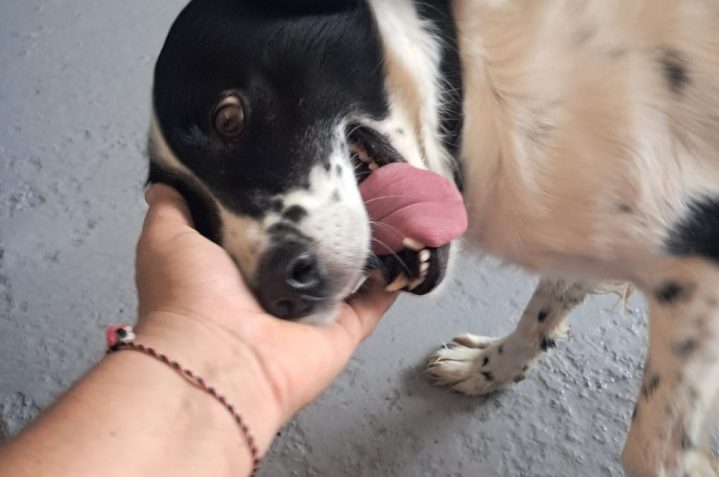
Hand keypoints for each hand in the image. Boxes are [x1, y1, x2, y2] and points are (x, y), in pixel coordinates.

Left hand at [134, 184, 397, 446]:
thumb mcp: (166, 239)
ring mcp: (313, 311)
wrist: (221, 358)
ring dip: (368, 244)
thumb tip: (164, 182)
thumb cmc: (189, 300)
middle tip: (353, 179)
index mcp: (235, 270)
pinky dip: (393, 278)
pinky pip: (376, 301)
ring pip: (349, 272)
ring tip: (389, 202)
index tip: (300, 167)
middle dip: (328, 220)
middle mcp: (276, 291)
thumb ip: (171, 209)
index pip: (265, 230)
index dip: (281, 202)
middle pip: (311, 251)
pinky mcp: (344, 328)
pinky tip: (405, 245)